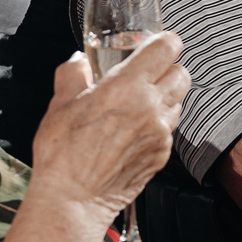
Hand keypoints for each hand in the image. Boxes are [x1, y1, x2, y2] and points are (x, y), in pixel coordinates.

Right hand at [29, 33, 188, 214]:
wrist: (73, 200)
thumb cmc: (63, 154)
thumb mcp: (59, 104)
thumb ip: (73, 73)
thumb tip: (79, 61)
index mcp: (127, 86)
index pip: (166, 48)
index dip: (165, 41)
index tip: (159, 43)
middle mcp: (150, 107)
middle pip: (181, 74)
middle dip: (168, 69)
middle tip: (149, 74)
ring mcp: (160, 133)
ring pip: (179, 102)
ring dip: (165, 97)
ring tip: (140, 104)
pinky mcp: (161, 155)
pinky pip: (170, 130)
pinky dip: (158, 125)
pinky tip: (135, 131)